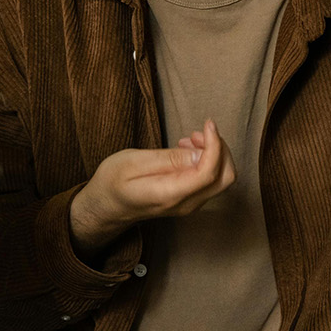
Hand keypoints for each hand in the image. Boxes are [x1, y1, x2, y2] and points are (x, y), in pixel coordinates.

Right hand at [69, 119, 236, 257]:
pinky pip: (211, 181)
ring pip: (222, 179)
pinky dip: (208, 160)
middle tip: (200, 131)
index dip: (215, 144)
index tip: (207, 123)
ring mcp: (189, 205)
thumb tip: (201, 154)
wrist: (104, 207)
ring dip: (214, 153)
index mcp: (170, 194)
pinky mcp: (189, 201)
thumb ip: (168, 159)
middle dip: (220, 148)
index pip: (209, 172)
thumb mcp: (133, 161)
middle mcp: (185, 204)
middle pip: (225, 178)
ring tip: (190, 138)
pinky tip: (187, 149)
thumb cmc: (113, 181)